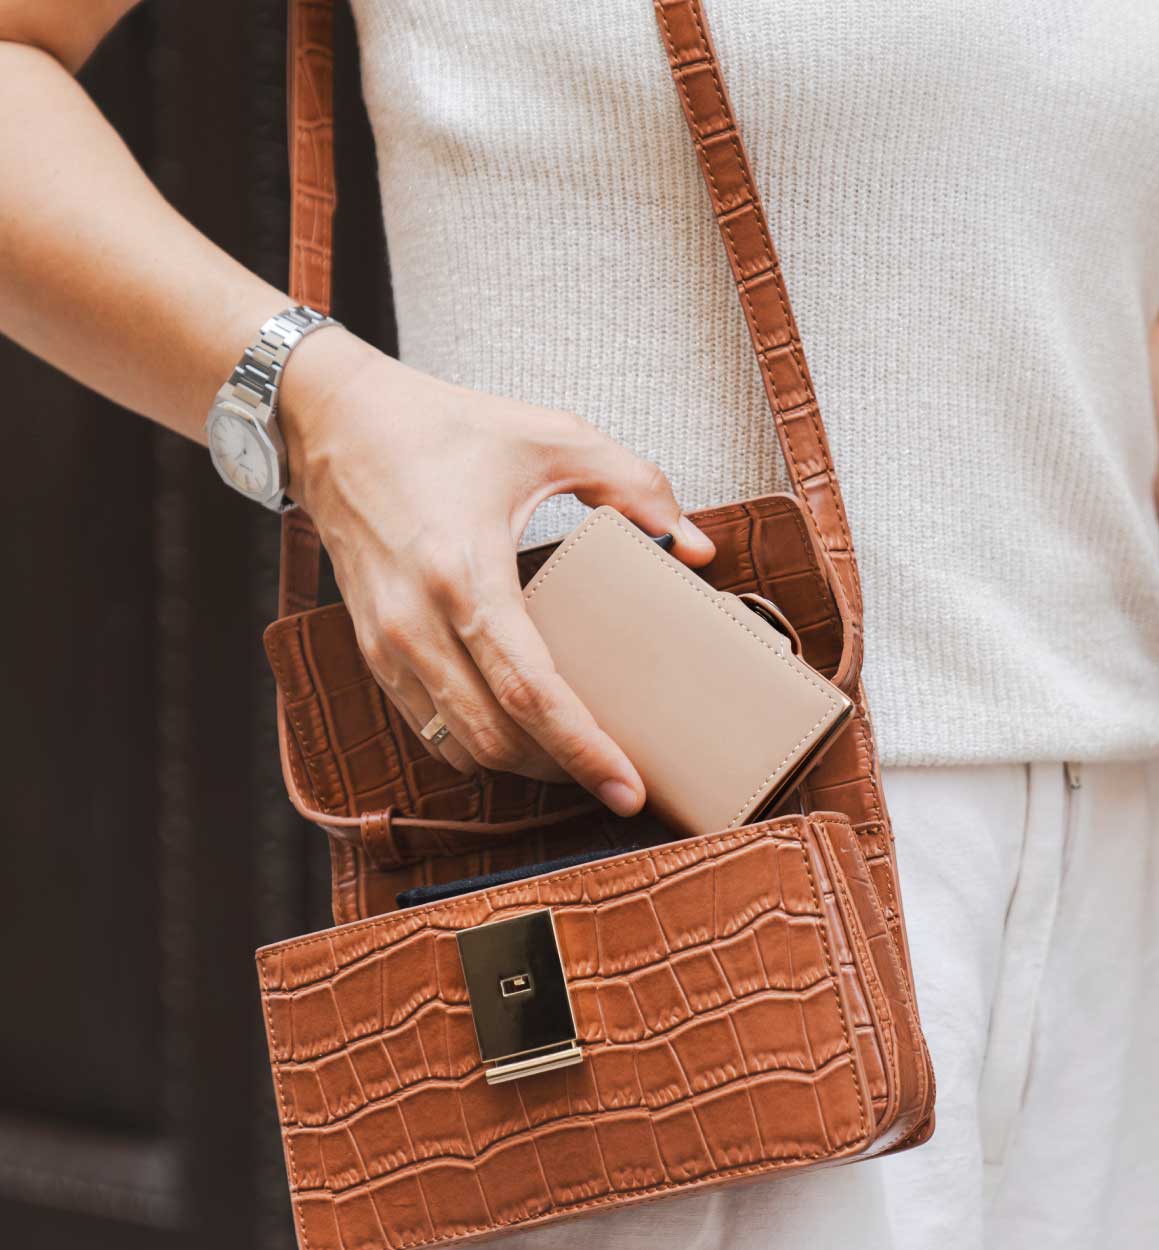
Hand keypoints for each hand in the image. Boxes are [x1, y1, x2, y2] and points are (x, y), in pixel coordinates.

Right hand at [279, 330, 713, 814]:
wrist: (329, 419)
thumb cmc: (439, 428)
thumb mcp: (551, 437)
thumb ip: (634, 485)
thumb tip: (695, 546)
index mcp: (464, 574)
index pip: (530, 692)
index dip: (584, 749)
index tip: (628, 787)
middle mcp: (417, 622)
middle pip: (497, 739)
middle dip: (562, 769)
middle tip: (619, 775)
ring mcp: (387, 644)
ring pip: (461, 746)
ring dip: (521, 765)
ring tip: (575, 757)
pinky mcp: (373, 650)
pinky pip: (428, 728)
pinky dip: (477, 745)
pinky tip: (519, 735)